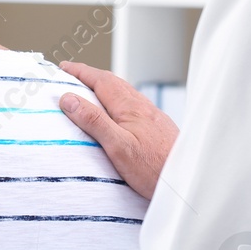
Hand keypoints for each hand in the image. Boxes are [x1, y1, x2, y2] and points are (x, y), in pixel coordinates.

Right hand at [57, 61, 178, 199]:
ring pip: (125, 94)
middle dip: (91, 77)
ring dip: (105, 88)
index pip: (101, 81)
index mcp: (130, 107)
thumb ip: (94, 121)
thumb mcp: (118, 147)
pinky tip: (118, 114)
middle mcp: (143, 107)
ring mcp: (153, 117)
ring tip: (90, 92)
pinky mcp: (159, 129)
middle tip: (72, 75)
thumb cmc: (154, 169)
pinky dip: (117, 101)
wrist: (186, 182)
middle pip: (114, 83)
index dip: (81, 72)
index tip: (64, 67)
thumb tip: (69, 98)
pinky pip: (133, 106)